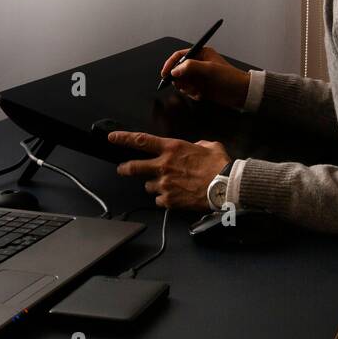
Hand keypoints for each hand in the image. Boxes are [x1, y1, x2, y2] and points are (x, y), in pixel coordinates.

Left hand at [111, 130, 230, 209]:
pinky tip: (176, 196)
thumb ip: (197, 145)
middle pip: (134, 167)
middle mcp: (164, 166)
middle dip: (125, 168)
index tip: (112, 138)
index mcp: (172, 148)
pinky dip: (165, 199)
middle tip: (123, 169)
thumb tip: (195, 147)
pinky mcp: (169, 200)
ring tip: (170, 186)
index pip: (141, 141)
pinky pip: (159, 200)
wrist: (224, 187)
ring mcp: (164, 184)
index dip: (124, 138)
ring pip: (148, 186)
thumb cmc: (219, 165)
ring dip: (155, 185)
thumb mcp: (209, 146)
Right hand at [159, 45, 249, 108]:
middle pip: (178, 70)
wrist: (241, 93)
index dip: (170, 64)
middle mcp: (198, 64)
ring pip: (182, 82)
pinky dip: (192, 94)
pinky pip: (188, 90)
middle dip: (180, 80)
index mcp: (201, 54)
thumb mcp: (209, 69)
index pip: (180, 56)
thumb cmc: (229, 77)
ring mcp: (199, 76)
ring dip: (187, 88)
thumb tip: (175, 70)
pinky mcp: (200, 87)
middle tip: (185, 85)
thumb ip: (190, 67)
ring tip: (196, 91)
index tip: (165, 74)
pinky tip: (201, 95)